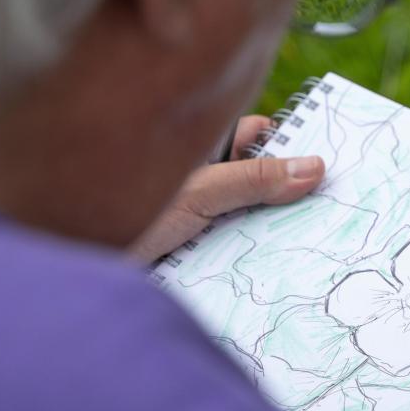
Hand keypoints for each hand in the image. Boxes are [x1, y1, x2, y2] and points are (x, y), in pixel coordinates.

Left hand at [130, 115, 324, 261]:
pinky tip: (286, 275)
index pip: (258, 135)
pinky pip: (238, 255)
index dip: (293, 146)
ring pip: (253, 220)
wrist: (68, 266)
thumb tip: (315, 167)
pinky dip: (259, 265)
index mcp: (198, 146)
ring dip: (278, 235)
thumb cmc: (114, 208)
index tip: (336, 162)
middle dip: (294, 195)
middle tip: (340, 207)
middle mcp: (200, 179)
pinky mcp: (196, 256)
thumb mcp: (199, 192)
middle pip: (262, 180)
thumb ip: (255, 179)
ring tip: (324, 244)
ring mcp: (197, 218)